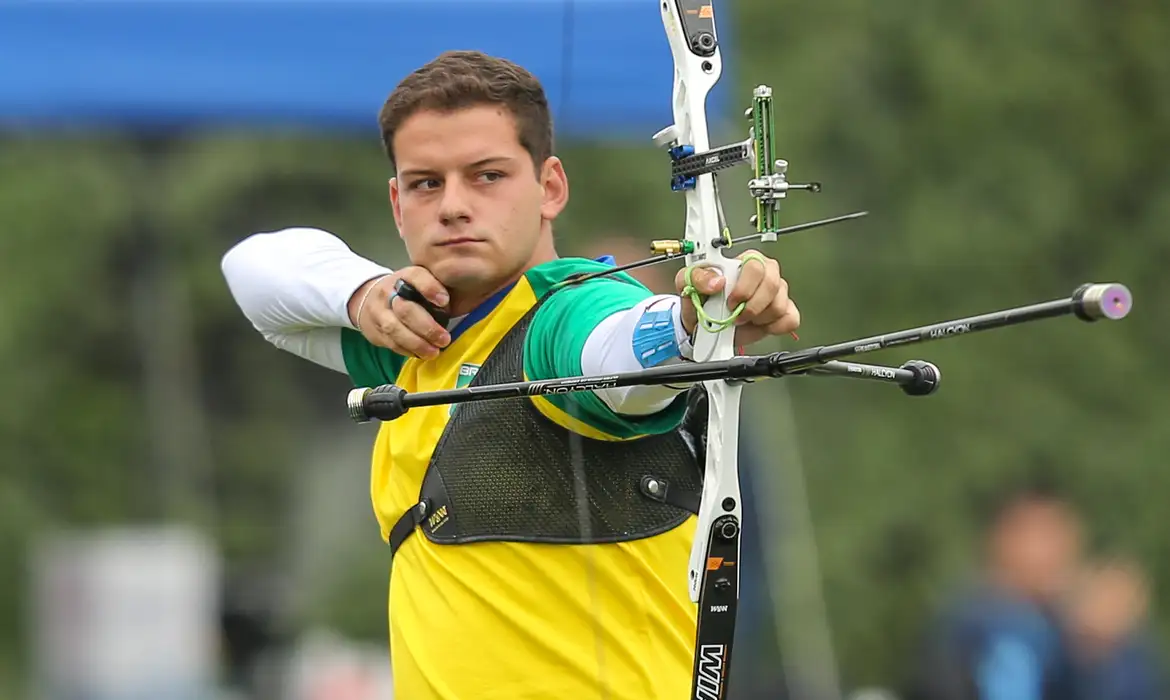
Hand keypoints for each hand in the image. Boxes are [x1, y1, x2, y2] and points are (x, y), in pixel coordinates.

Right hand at [348, 267, 451, 358]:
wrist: (368, 298)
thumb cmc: (404, 292)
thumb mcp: (419, 281)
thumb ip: (436, 287)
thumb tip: (462, 302)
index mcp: (404, 276)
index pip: (415, 276)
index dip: (430, 288)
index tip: (445, 301)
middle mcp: (388, 292)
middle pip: (406, 310)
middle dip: (427, 327)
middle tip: (444, 339)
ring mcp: (379, 312)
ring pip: (395, 329)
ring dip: (417, 343)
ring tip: (434, 352)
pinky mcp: (374, 330)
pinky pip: (391, 343)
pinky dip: (407, 350)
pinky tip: (421, 354)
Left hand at [674, 250, 799, 346]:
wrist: (703, 325)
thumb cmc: (700, 299)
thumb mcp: (688, 282)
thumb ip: (698, 277)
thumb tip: (717, 281)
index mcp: (744, 261)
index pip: (756, 265)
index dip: (745, 287)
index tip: (731, 302)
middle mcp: (765, 274)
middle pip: (773, 285)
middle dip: (752, 306)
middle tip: (736, 315)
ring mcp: (777, 293)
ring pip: (779, 306)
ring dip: (757, 319)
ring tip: (742, 319)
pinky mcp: (783, 312)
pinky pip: (790, 319)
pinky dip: (773, 328)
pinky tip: (757, 325)